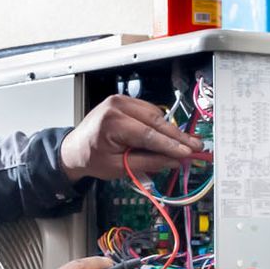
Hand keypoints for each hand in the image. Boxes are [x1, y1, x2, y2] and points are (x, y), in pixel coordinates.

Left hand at [59, 95, 205, 182]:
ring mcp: (122, 101)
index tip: (187, 153)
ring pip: (156, 115)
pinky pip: (150, 112)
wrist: (75, 148)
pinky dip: (160, 125)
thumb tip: (173, 161)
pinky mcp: (127, 102)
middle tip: (195, 146)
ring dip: (171, 131)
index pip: (148, 134)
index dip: (171, 145)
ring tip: (186, 144)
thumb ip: (148, 163)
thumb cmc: (91, 158)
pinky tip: (170, 136)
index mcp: (111, 121)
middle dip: (177, 136)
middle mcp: (117, 105)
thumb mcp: (119, 167)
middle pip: (155, 121)